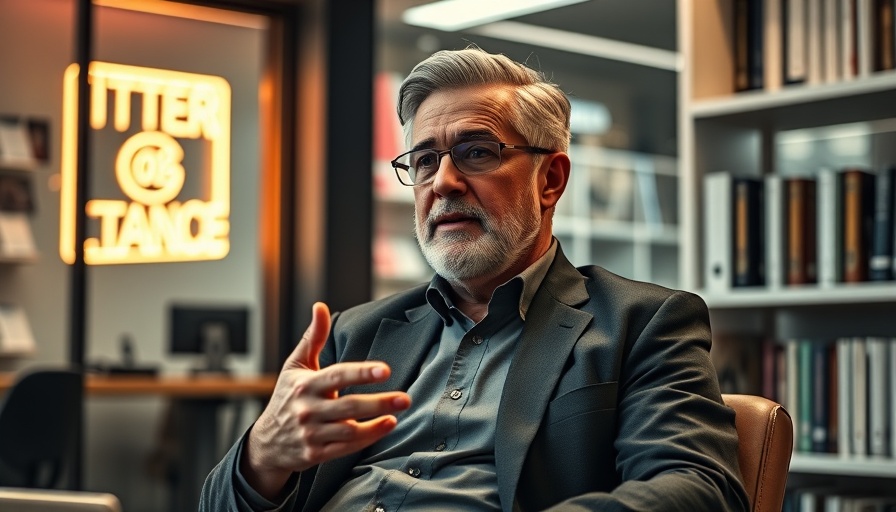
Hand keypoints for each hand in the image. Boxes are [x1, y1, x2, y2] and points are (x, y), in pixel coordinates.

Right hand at [241, 302, 410, 498]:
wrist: (266, 442)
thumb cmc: (287, 397)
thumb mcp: (295, 365)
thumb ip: (313, 337)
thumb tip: (320, 307)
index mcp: (305, 384)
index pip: (338, 376)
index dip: (362, 373)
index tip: (385, 370)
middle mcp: (308, 409)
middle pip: (349, 406)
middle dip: (379, 402)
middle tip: (404, 399)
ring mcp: (312, 434)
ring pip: (349, 431)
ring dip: (376, 424)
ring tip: (397, 414)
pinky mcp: (316, 454)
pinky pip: (346, 448)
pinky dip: (366, 439)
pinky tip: (384, 427)